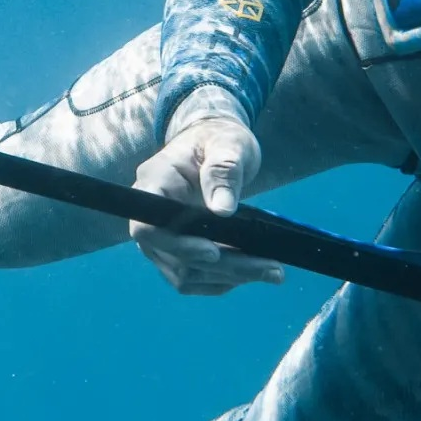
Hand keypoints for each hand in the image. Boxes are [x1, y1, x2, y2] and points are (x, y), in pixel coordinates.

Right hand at [129, 92, 282, 295]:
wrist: (216, 149)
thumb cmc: (219, 140)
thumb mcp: (228, 144)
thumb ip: (224, 171)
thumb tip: (223, 210)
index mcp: (154, 185)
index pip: (147, 227)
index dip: (176, 245)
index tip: (214, 251)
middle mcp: (150, 218)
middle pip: (175, 258)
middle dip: (224, 267)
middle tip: (271, 268)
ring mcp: (163, 239)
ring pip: (186, 275)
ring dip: (228, 278)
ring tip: (272, 271)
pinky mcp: (178, 253)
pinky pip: (195, 279)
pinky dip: (224, 281)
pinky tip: (254, 271)